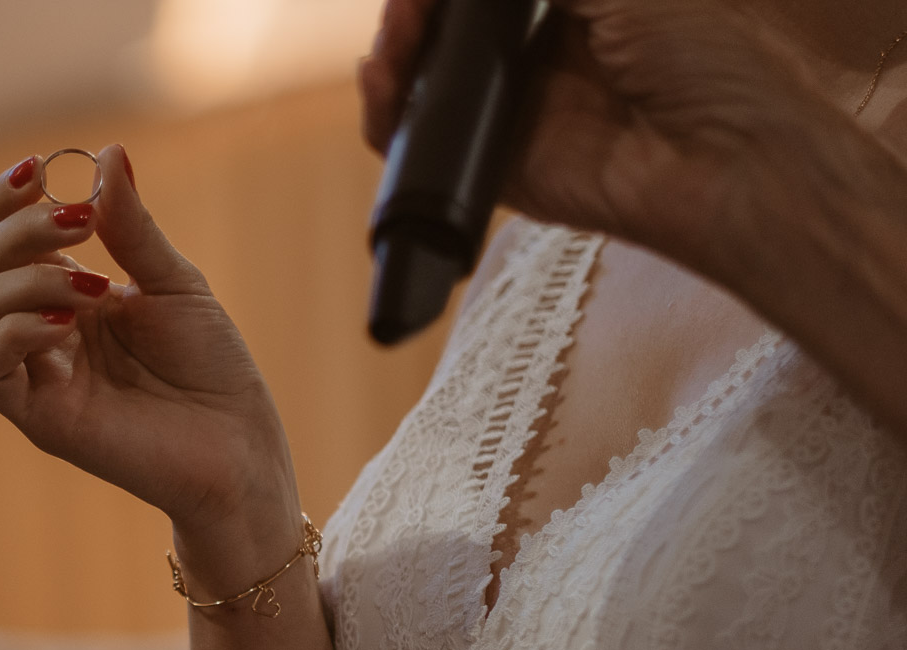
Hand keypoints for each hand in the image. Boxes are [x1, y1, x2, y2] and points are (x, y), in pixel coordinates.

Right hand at [0, 145, 305, 582]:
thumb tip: (106, 152)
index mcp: (64, 294)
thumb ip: (131, 227)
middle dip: (19, 229)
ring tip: (92, 282)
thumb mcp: (174, 283)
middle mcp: (39, 332)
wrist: (237, 448)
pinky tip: (69, 321)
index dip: (7, 199)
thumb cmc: (212, 370)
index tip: (40, 167)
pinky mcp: (37, 418)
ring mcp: (34, 375)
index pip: (4, 238)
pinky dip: (16, 330)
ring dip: (24, 277)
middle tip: (81, 223)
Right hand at [361, 0, 860, 278]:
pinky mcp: (494, 173)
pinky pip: (422, 147)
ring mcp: (513, 119)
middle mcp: (540, 63)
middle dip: (415, 14)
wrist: (726, 158)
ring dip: (395, 55)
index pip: (484, 1)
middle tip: (406, 6)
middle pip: (447, 34)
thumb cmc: (706, 59)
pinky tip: (384, 78)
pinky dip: (388, 117)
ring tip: (394, 35)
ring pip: (424, 86)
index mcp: (575, 13)